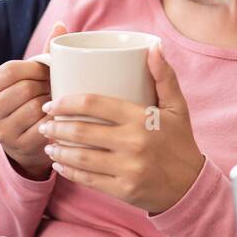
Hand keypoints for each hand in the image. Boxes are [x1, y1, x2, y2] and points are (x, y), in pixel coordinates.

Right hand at [0, 21, 66, 178]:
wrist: (26, 141)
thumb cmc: (30, 99)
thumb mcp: (30, 77)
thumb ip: (44, 53)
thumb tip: (61, 25)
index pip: (11, 69)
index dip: (35, 68)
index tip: (47, 71)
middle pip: (25, 88)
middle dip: (45, 86)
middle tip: (55, 87)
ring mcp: (0, 130)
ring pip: (35, 107)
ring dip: (52, 103)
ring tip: (55, 101)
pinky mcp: (17, 145)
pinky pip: (43, 126)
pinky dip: (54, 120)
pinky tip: (57, 118)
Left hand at [41, 42, 204, 213]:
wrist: (191, 186)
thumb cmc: (180, 142)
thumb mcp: (177, 107)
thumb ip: (164, 75)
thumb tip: (154, 46)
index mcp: (142, 118)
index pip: (95, 104)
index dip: (67, 102)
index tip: (52, 103)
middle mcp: (134, 143)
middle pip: (82, 131)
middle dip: (56, 127)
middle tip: (44, 123)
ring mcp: (128, 169)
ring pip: (81, 157)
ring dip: (58, 150)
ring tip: (48, 144)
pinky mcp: (123, 190)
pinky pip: (88, 180)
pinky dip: (69, 172)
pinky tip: (60, 165)